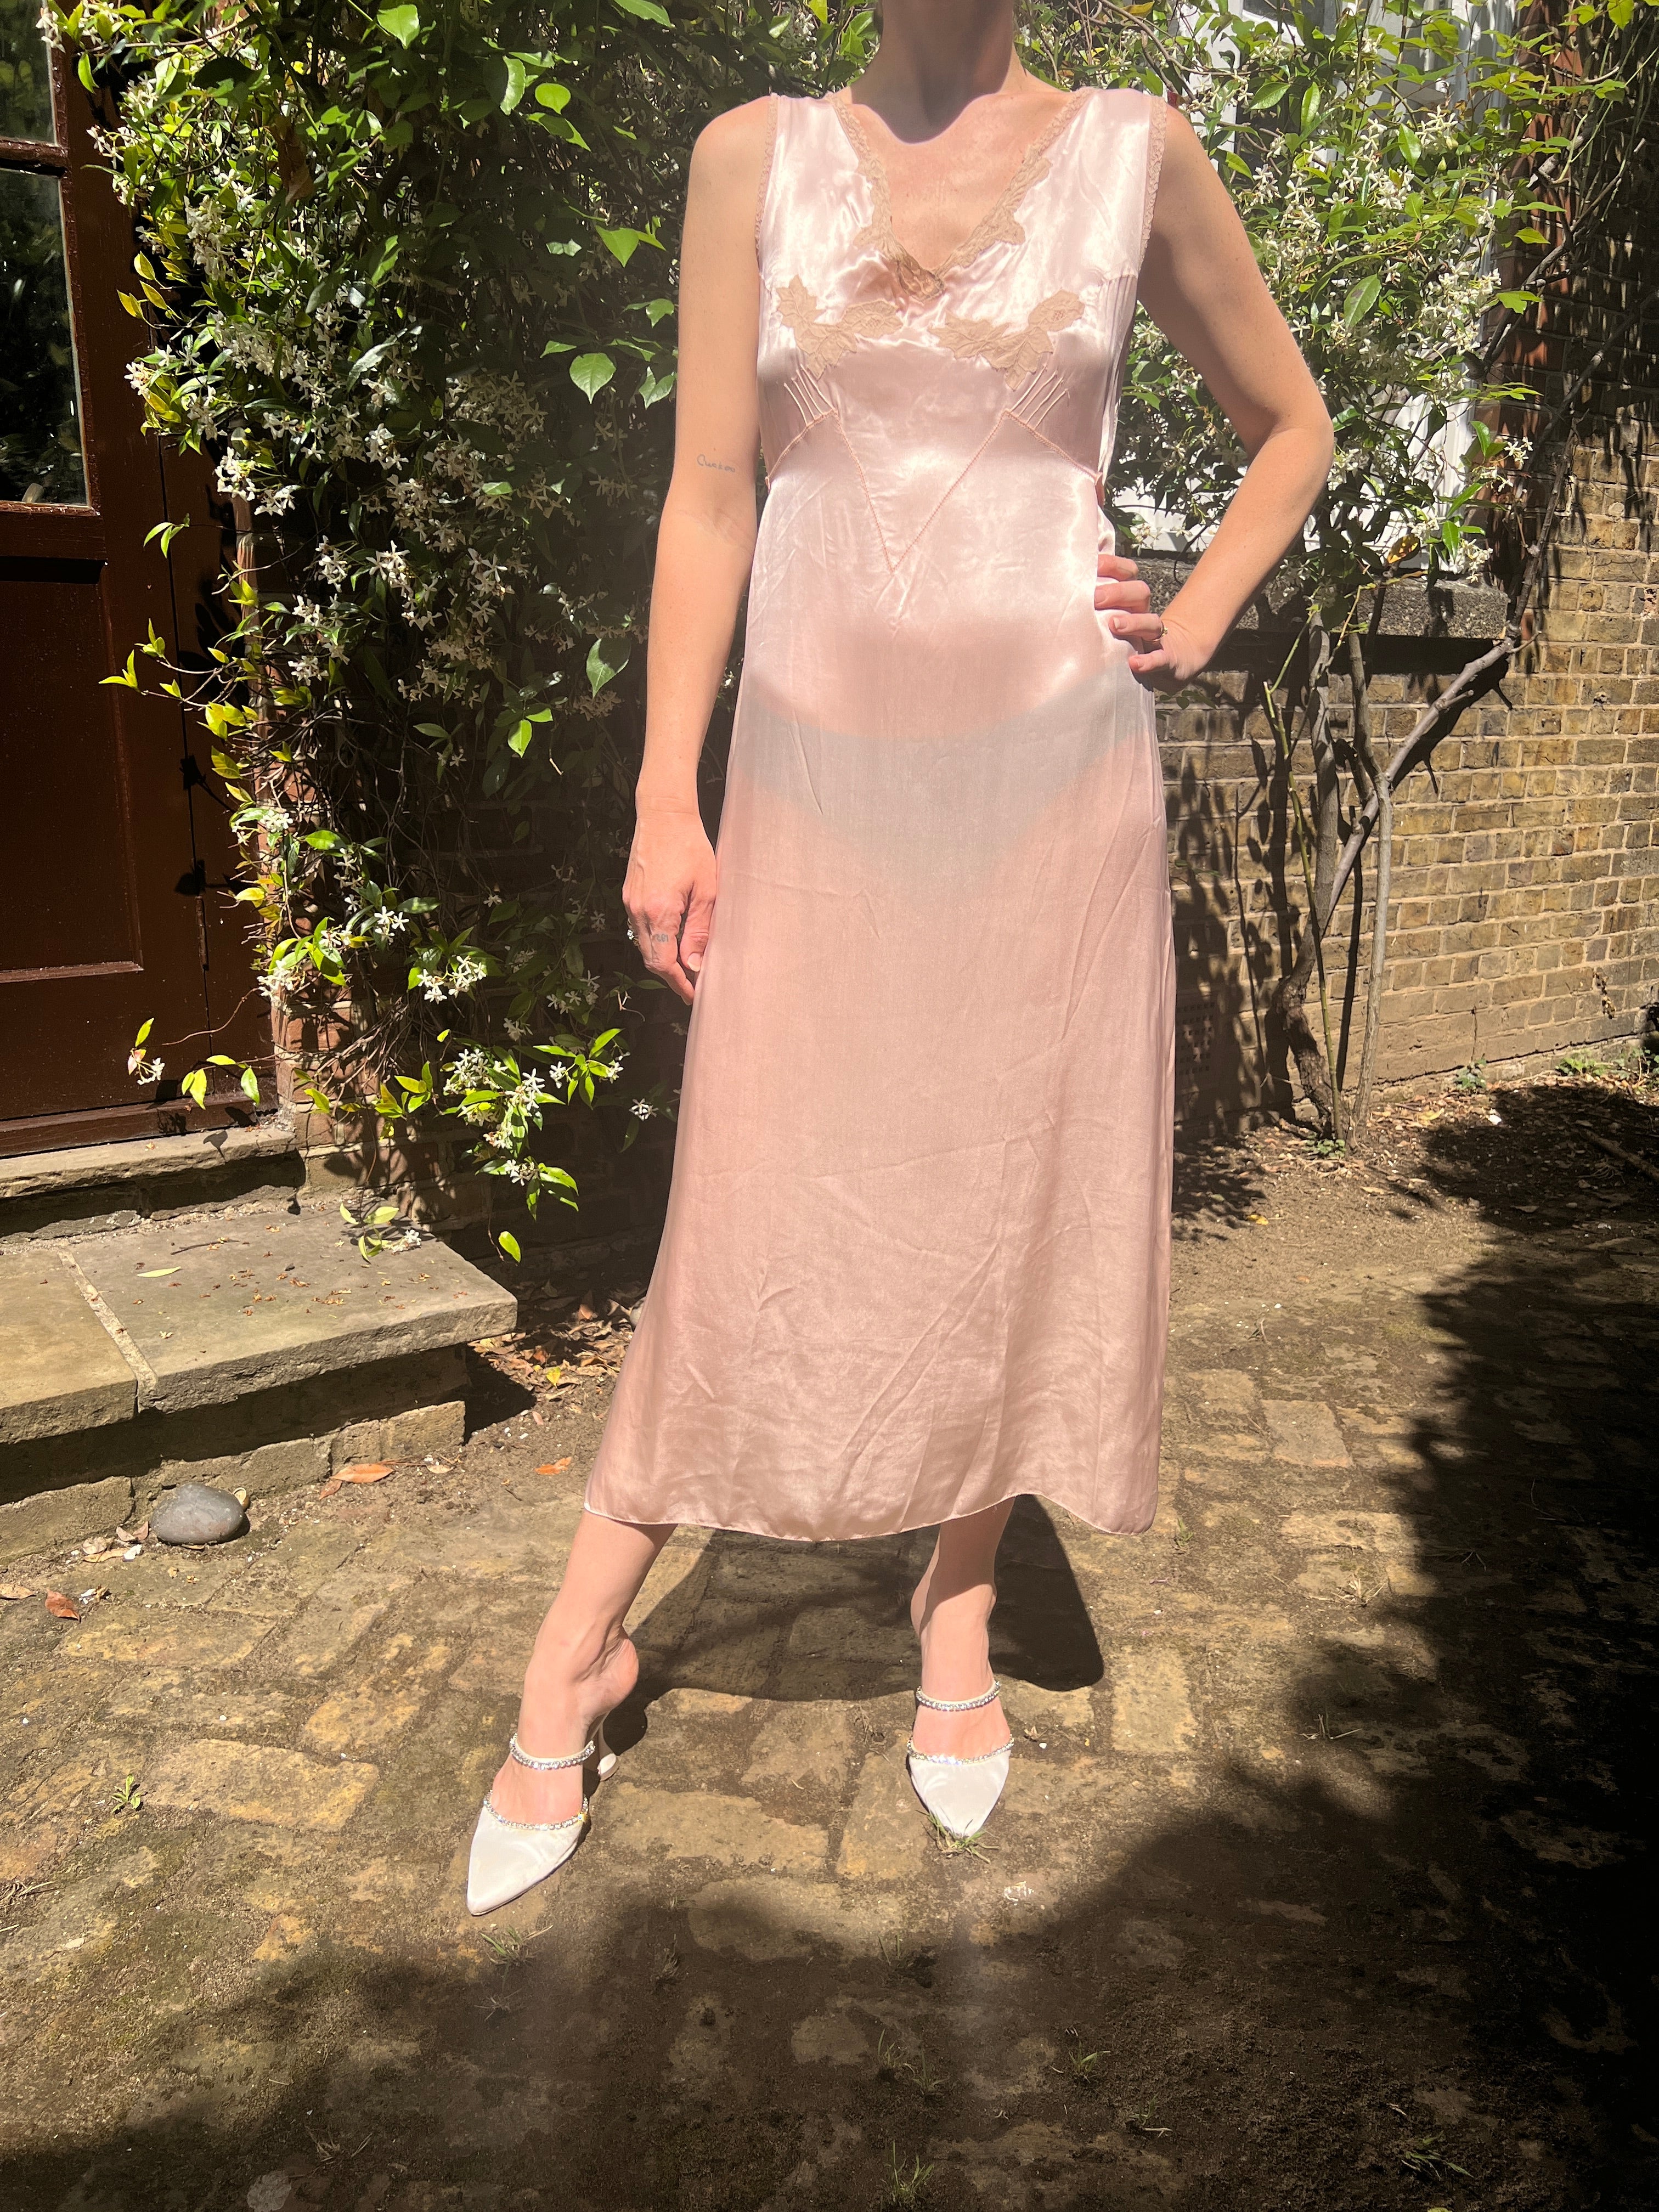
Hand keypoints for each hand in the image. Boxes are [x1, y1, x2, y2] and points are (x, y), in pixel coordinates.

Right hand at [624, 804, 716, 1003]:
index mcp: (659, 910)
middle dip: (671, 976)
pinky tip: (672, 940)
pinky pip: (640, 928)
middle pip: (650, 959)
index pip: (663, 963)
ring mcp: (630, 902)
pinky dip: (655, 941)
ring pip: (644, 945)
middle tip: (692, 985)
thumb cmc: (691, 846)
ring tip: (686, 965)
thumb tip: (696, 964)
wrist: (663, 814)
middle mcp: (638, 910)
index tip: (693, 995)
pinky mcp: (628, 895)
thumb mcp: (707, 889)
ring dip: (662, 959)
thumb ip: (700, 929)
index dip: (678, 983)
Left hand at [1095, 551, 1208, 689]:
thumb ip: (1093, 600)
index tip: (1093, 564)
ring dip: (1133, 623)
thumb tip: (1066, 582)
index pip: (1128, 572)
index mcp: (1131, 599)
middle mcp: (1143, 613)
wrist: (1170, 658)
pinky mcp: (1164, 660)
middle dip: (1118, 592)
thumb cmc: (1127, 636)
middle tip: (1095, 598)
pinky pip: (1159, 659)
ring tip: (1114, 625)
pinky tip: (1134, 663)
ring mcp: (1154, 637)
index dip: (1113, 565)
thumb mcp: (1111, 614)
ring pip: (1151, 623)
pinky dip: (1148, 661)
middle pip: (1140, 592)